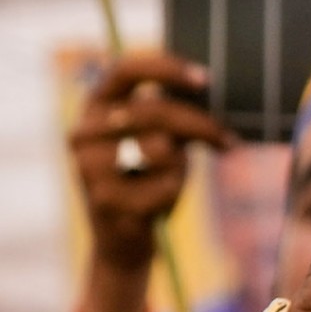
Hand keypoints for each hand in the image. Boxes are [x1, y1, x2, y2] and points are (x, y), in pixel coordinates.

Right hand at [67, 53, 233, 267]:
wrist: (122, 242)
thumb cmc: (146, 185)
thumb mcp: (160, 143)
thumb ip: (171, 117)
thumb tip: (205, 87)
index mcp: (93, 110)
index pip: (124, 71)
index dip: (166, 69)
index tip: (206, 79)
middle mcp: (82, 134)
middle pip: (155, 110)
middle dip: (201, 125)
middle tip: (228, 139)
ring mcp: (89, 167)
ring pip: (161, 146)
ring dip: (182, 163)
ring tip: (174, 177)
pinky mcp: (106, 199)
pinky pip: (166, 184)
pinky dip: (175, 191)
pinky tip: (159, 205)